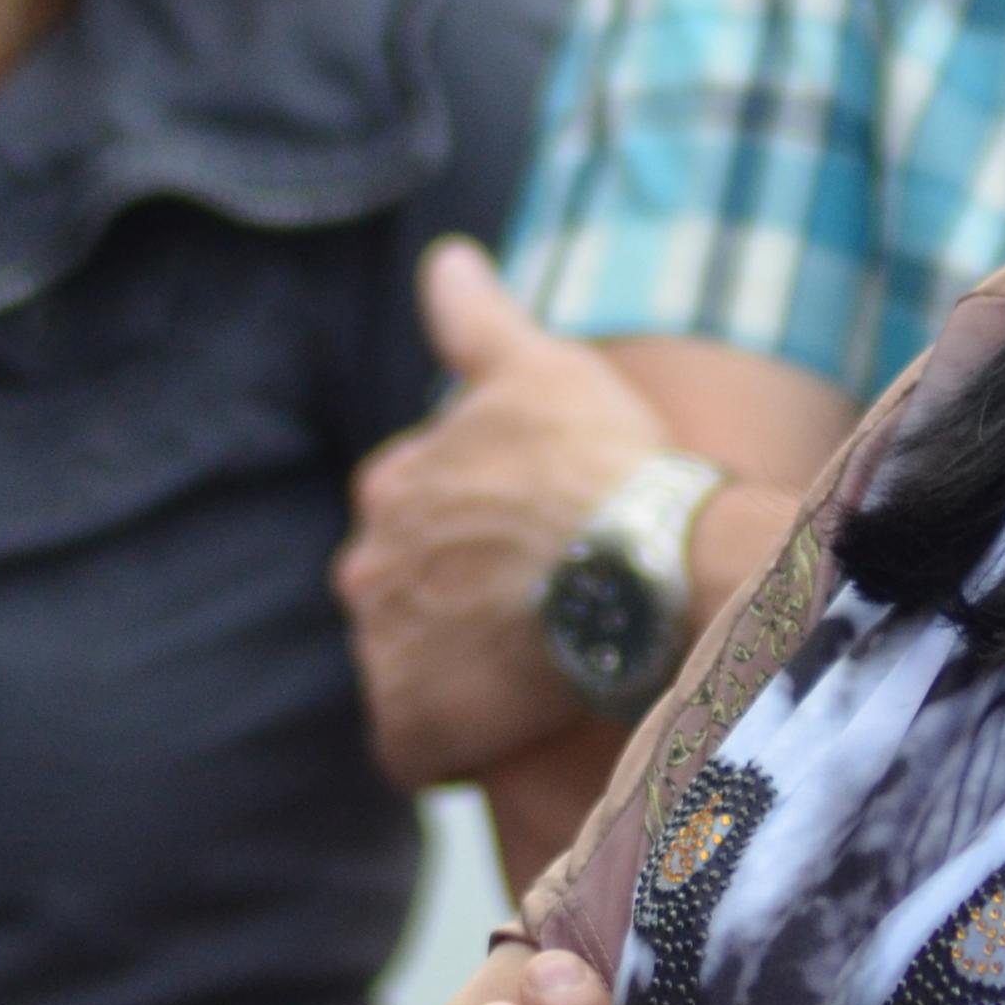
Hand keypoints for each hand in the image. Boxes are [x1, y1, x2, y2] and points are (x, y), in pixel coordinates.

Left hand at [340, 241, 679, 786]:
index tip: (534, 534)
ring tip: (544, 668)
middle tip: (545, 606)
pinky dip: (460, 742)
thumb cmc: (596, 460)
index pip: (410, 509)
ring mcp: (383, 654)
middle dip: (458, 600)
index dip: (477, 525)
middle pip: (404, 592)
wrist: (639, 566)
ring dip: (462, 669)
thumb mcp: (540, 368)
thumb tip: (444, 259)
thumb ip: (477, 320)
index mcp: (391, 485)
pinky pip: (422, 745)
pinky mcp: (408, 731)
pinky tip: (521, 723)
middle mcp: (365, 568)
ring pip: (414, 667)